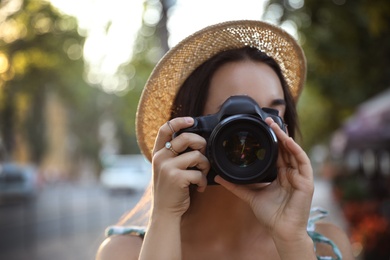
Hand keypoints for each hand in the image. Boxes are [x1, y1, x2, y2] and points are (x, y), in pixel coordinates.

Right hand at [151, 117, 209, 217]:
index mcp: (158, 153)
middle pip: (186, 138)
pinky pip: (199, 173)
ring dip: (205, 165)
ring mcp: (167, 167)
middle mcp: (160, 158)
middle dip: (201, 143)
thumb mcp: (166, 168)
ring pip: (196, 155)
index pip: (165, 129)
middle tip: (203, 154)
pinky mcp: (177, 178)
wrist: (164, 211)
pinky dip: (203, 181)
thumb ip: (174, 154)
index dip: (179, 121)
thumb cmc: (170, 189)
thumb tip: (195, 139)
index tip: (191, 120)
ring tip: (202, 174)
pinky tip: (199, 187)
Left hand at [215, 117, 313, 241]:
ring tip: (275, 125)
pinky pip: (302, 162)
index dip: (271, 140)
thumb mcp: (250, 195)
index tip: (262, 127)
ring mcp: (300, 176)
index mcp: (281, 175)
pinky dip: (295, 150)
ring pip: (294, 151)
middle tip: (268, 119)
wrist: (281, 231)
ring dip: (286, 137)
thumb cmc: (270, 215)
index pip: (277, 153)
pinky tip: (287, 141)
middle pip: (285, 149)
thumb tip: (218, 177)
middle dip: (278, 133)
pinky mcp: (306, 182)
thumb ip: (235, 185)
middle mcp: (291, 173)